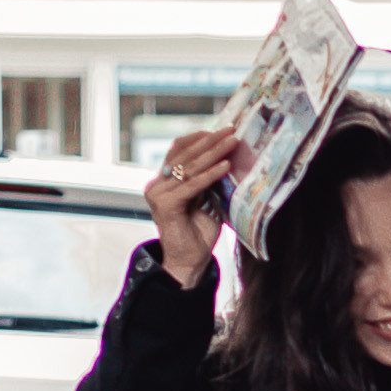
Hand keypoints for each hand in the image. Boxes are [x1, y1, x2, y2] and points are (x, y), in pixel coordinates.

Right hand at [144, 127, 245, 288]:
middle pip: (184, 155)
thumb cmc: (200, 231)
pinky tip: (225, 166)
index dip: (199, 138)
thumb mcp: (207, 198)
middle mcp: (157, 184)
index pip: (179, 150)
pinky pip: (192, 185)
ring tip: (233, 142)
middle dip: (210, 141)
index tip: (220, 129)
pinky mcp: (165, 205)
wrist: (190, 261)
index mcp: (164, 180)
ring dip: (214, 153)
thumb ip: (210, 179)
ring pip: (189, 168)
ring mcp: (158, 194)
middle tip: (231, 129)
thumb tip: (228, 155)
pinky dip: (210, 175)